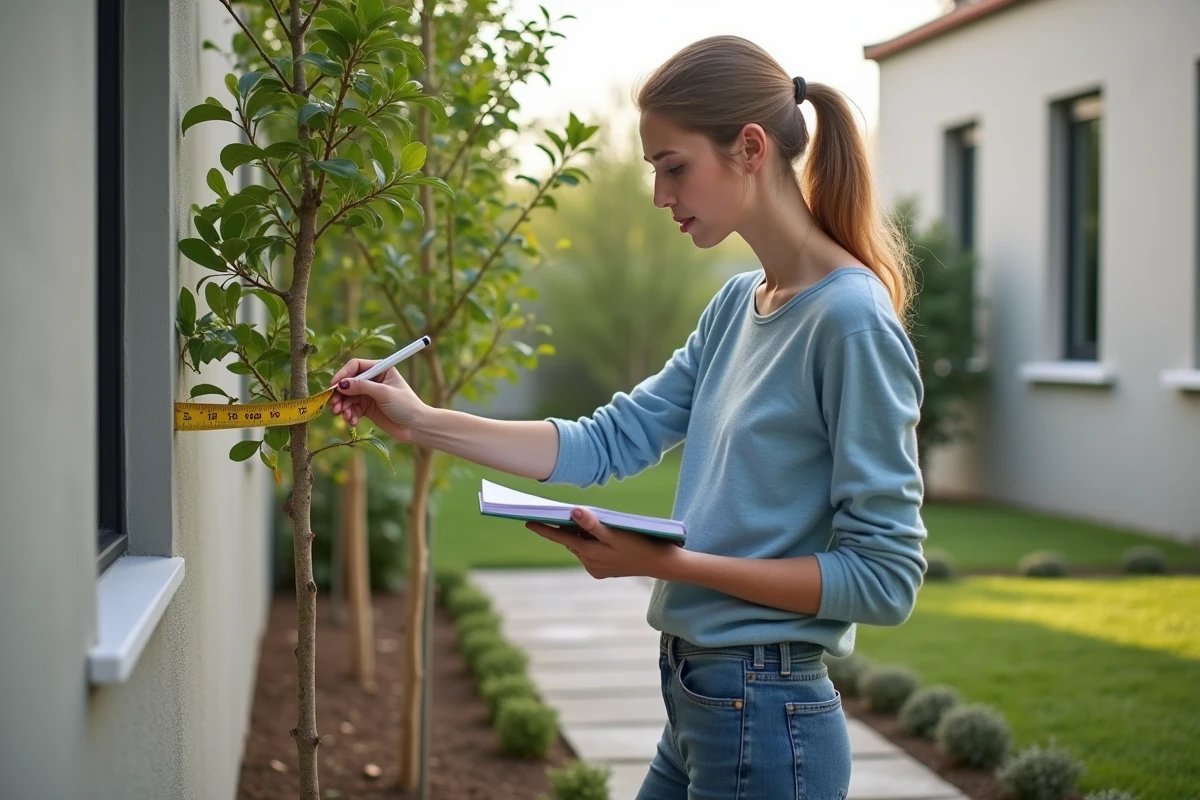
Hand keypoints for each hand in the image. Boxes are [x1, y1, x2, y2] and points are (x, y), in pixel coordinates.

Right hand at [329, 358, 427, 442]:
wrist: (416, 427)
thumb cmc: (405, 405)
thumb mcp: (384, 393)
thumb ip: (362, 387)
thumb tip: (341, 384)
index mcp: (380, 369)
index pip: (355, 366)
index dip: (343, 375)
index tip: (333, 387)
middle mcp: (373, 379)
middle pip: (348, 382)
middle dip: (340, 394)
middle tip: (334, 406)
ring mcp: (369, 394)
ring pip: (348, 397)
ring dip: (343, 406)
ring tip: (344, 416)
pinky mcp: (367, 408)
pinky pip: (352, 409)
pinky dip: (350, 415)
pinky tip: (353, 422)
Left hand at [525, 506, 686, 580]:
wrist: (660, 564)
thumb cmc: (640, 545)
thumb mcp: (617, 532)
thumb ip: (593, 524)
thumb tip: (573, 512)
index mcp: (589, 552)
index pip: (560, 537)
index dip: (544, 529)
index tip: (527, 522)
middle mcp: (589, 562)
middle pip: (570, 541)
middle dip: (563, 529)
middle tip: (551, 515)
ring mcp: (596, 568)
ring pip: (580, 547)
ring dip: (578, 536)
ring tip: (575, 521)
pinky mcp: (603, 571)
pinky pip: (590, 554)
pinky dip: (590, 544)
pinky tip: (597, 537)